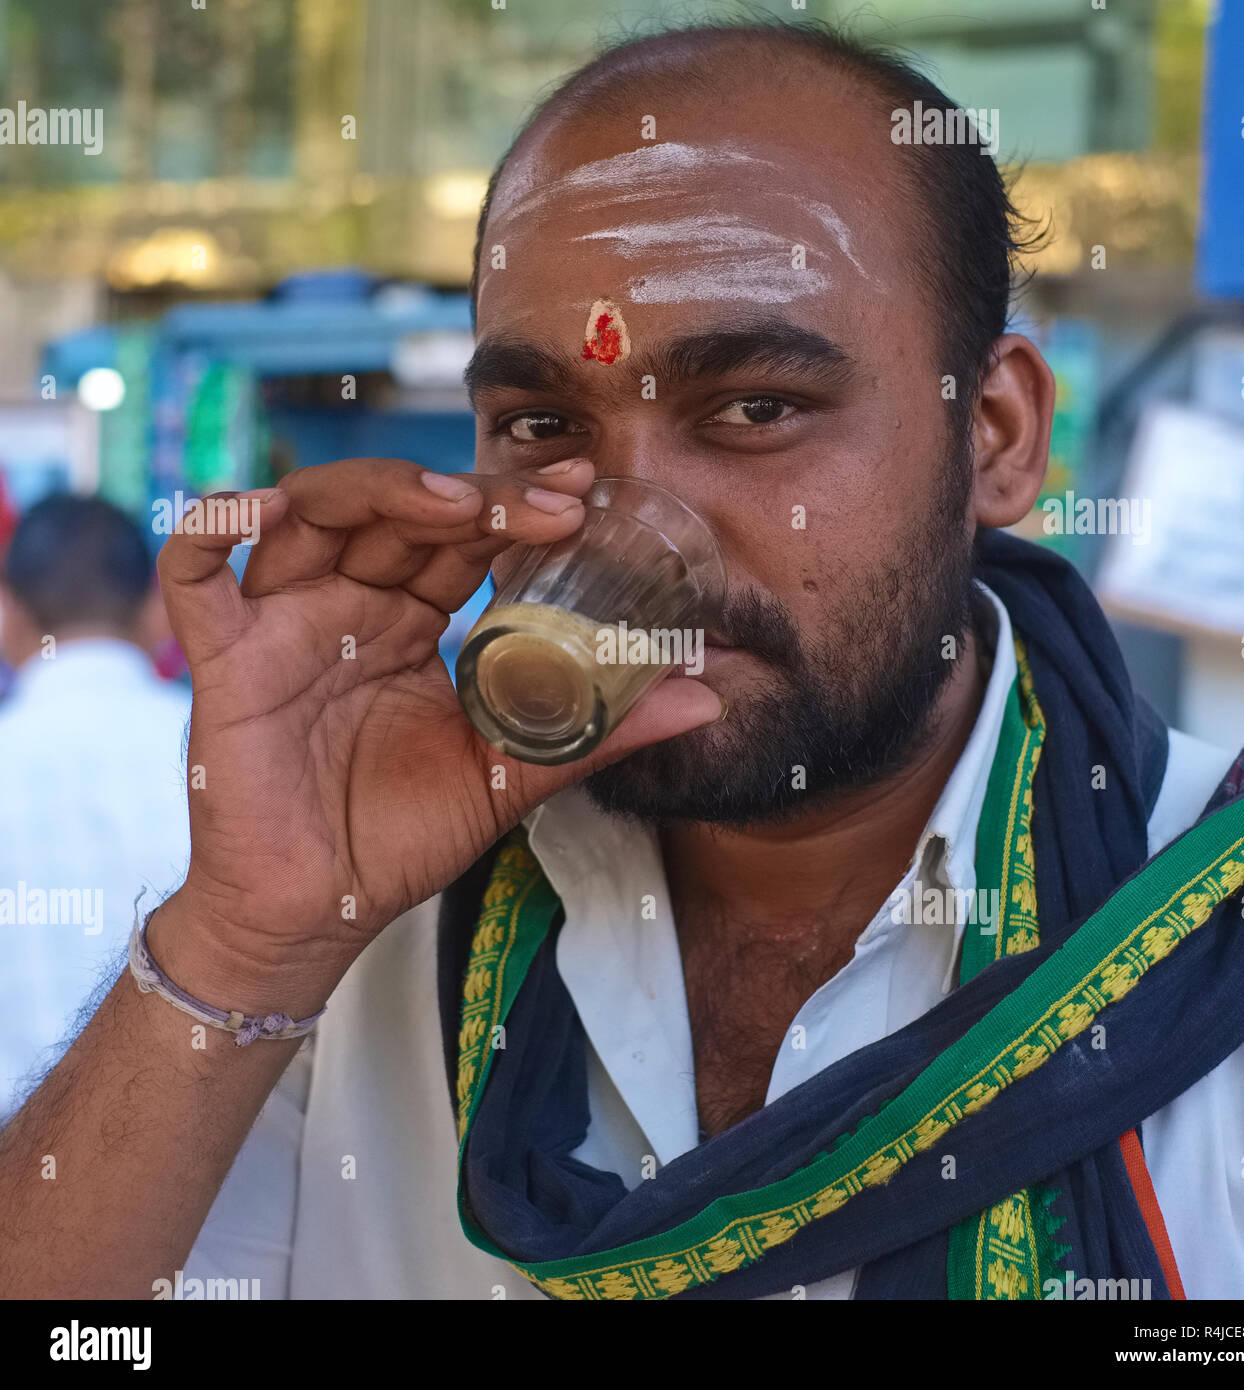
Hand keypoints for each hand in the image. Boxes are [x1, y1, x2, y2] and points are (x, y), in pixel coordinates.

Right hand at [152, 459, 721, 1008]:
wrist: (319, 912)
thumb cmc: (401, 837)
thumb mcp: (511, 776)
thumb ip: (597, 734)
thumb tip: (704, 698)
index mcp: (410, 623)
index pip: (459, 538)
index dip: (512, 507)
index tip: (583, 493)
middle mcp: (348, 607)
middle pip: (397, 512)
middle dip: (472, 496)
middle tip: (550, 503)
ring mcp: (284, 624)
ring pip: (313, 517)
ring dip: (380, 492)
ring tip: (454, 505)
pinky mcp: (225, 660)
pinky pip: (195, 574)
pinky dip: (214, 530)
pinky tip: (266, 509)